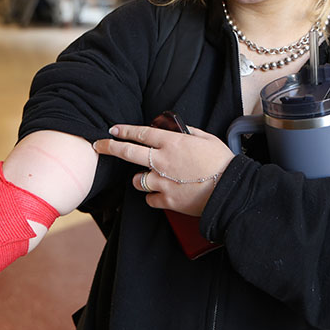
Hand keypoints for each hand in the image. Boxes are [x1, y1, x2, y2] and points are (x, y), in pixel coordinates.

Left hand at [92, 124, 234, 216]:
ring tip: (151, 178)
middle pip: (128, 152)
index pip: (141, 133)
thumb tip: (180, 130)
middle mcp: (163, 160)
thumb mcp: (208, 140)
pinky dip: (153, 197)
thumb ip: (190, 133)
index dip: (124, 130)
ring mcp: (163, 181)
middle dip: (110, 147)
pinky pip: (149, 199)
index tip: (113, 130)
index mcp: (173, 143)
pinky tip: (162, 194)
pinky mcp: (167, 199)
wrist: (230, 190)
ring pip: (137, 179)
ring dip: (140, 178)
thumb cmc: (222, 163)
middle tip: (99, 146)